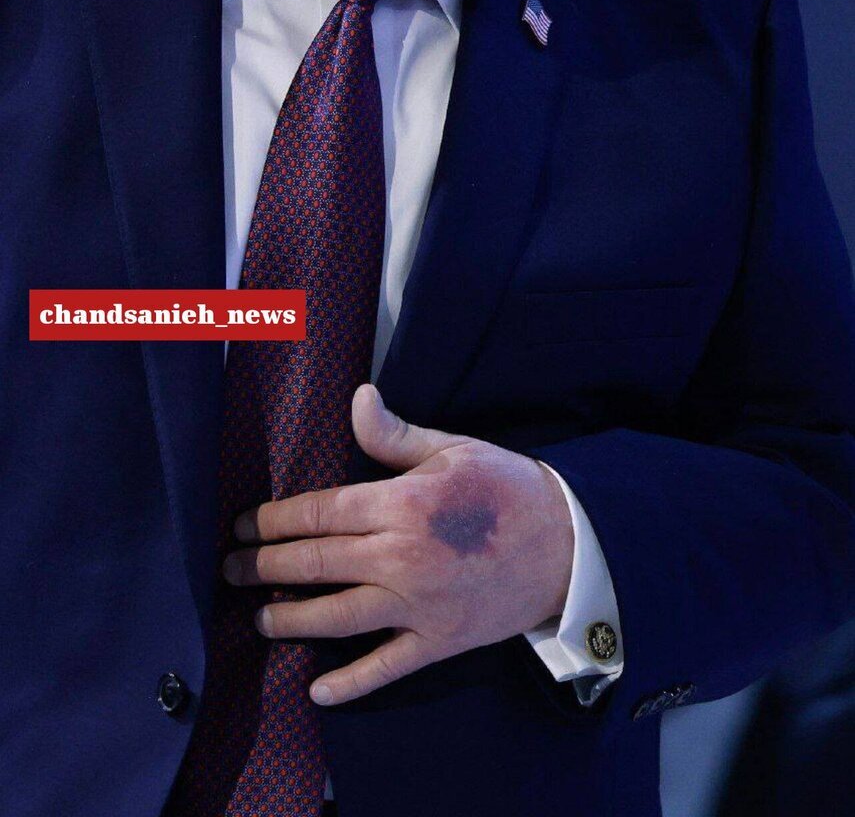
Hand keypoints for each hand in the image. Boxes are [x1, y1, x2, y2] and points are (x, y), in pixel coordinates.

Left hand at [223, 383, 574, 705]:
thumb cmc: (507, 487)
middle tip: (230, 570)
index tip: (242, 523)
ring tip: (260, 618)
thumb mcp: (452, 448)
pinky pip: (386, 666)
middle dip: (264, 567)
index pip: (319, 512)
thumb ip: (395, 434)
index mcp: (401, 503)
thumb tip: (357, 398)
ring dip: (292, 619)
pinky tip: (317, 689)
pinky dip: (351, 682)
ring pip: (337, 616)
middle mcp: (401, 556)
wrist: (569, 543)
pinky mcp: (439, 640)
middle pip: (315, 564)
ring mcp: (418, 604)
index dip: (273, 519)